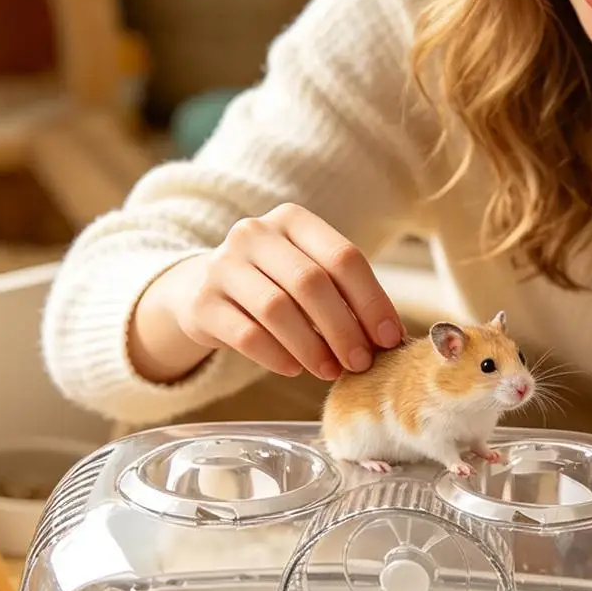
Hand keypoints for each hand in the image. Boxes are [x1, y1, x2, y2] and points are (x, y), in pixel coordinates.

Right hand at [129, 204, 402, 384]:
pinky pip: (246, 335)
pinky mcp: (202, 302)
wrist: (203, 289)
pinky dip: (276, 356)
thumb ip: (344, 295)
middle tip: (361, 362)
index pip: (343, 257)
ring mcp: (222, 265)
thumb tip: (387, 338)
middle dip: (343, 328)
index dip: (372, 301)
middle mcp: (254, 233)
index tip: (390, 338)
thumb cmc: (274, 283)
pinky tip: (294, 369)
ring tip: (330, 371)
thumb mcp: (308, 273)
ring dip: (312, 347)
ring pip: (277, 309)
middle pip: (311, 283)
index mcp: (292, 219)